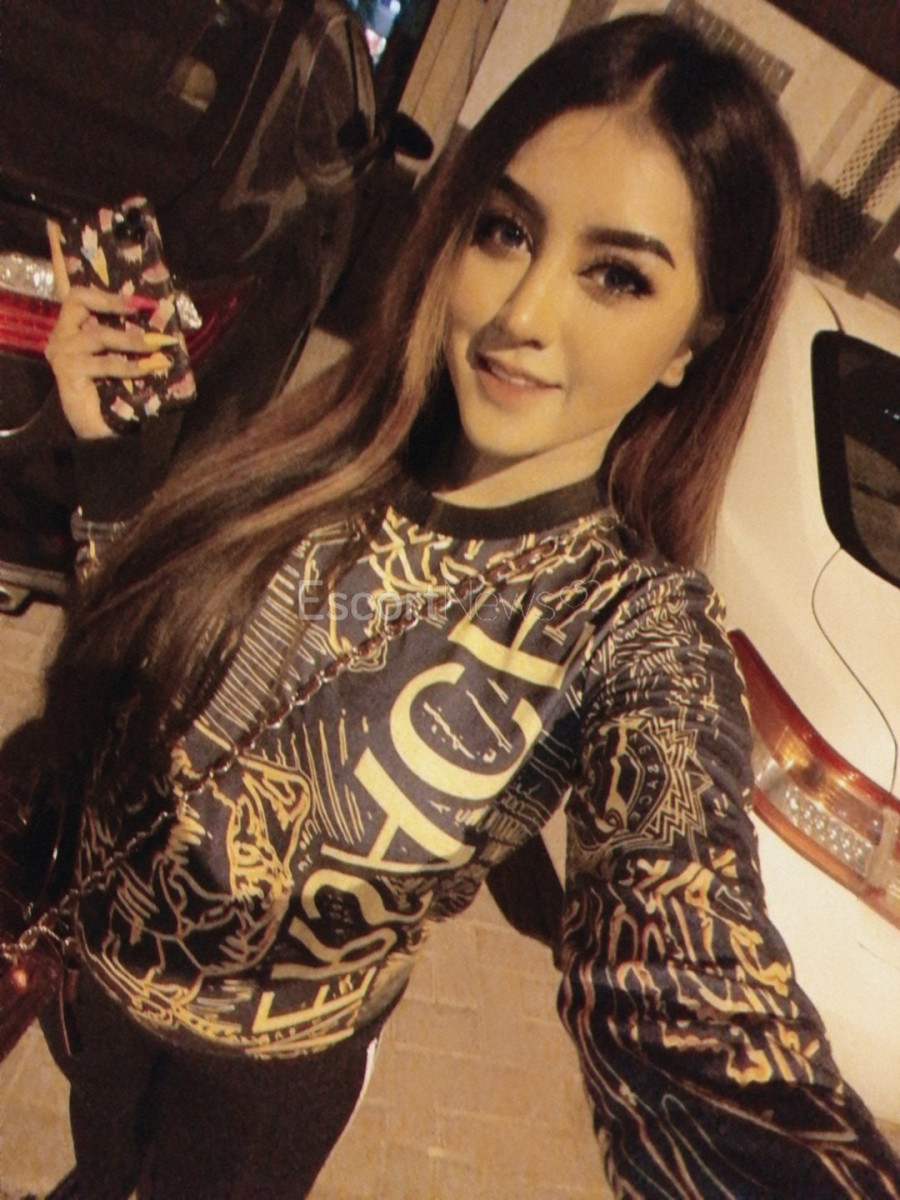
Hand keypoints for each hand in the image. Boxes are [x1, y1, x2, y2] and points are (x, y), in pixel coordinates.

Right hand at [45, 220, 154, 438]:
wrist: (104, 433)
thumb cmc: (117, 392)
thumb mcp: (127, 357)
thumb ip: (133, 336)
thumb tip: (165, 324)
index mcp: (74, 326)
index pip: (65, 285)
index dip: (61, 257)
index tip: (55, 224)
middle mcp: (62, 335)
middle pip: (78, 298)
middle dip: (111, 299)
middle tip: (140, 306)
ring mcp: (62, 354)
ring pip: (97, 334)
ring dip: (130, 339)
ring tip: (154, 347)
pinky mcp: (69, 373)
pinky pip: (103, 362)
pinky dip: (129, 365)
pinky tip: (148, 369)